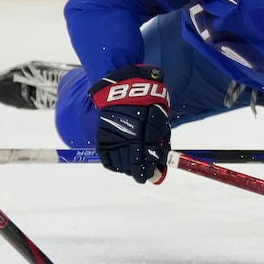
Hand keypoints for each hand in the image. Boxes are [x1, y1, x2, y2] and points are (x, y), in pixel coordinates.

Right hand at [89, 65, 170, 183]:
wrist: (125, 87)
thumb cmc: (149, 103)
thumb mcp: (161, 120)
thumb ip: (161, 142)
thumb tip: (161, 162)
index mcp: (146, 133)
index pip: (148, 160)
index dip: (151, 172)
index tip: (153, 176)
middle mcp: (129, 136)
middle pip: (133, 165)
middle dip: (139, 173)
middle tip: (143, 175)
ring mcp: (114, 137)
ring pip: (120, 164)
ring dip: (127, 169)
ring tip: (133, 168)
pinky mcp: (102, 136)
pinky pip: (106, 158)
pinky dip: (114, 164)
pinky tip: (121, 163)